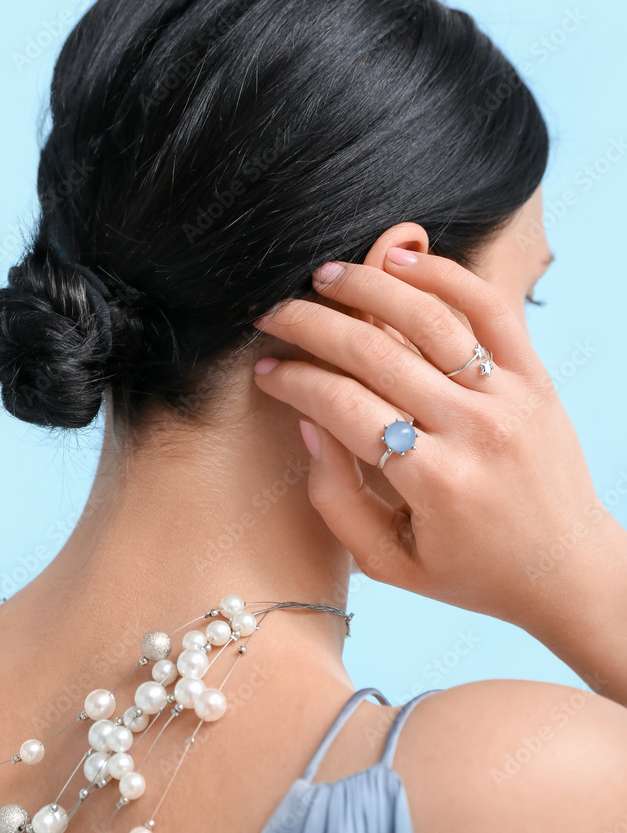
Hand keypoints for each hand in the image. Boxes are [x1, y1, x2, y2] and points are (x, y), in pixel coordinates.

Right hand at [252, 251, 618, 634]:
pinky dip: (445, 276)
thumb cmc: (472, 572)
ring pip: (428, 319)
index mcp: (436, 482)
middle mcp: (474, 431)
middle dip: (310, 326)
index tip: (266, 371)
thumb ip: (336, 498)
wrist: (567, 569)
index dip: (294, 382)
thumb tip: (309, 421)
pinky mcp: (536, 378)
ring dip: (367, 287)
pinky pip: (490, 308)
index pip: (343, 406)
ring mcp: (510, 397)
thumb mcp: (389, 563)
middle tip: (273, 316)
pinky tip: (402, 260)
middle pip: (374, 353)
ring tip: (324, 277)